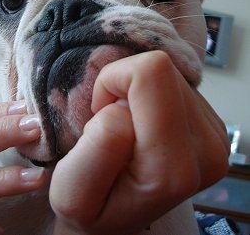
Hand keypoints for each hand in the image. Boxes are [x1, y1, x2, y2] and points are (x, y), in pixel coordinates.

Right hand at [50, 51, 229, 234]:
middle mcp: (208, 149)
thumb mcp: (73, 193)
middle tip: (111, 122)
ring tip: (126, 128)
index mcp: (175, 166)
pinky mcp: (211, 123)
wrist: (117, 219)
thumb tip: (123, 107)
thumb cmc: (91, 209)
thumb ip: (99, 147)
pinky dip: (148, 96)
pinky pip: (175, 82)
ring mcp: (215, 135)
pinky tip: (141, 125)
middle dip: (124, 86)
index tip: (100, 117)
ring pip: (168, 72)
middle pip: (161, 67)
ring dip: (136, 93)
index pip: (151, 74)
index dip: (111, 82)